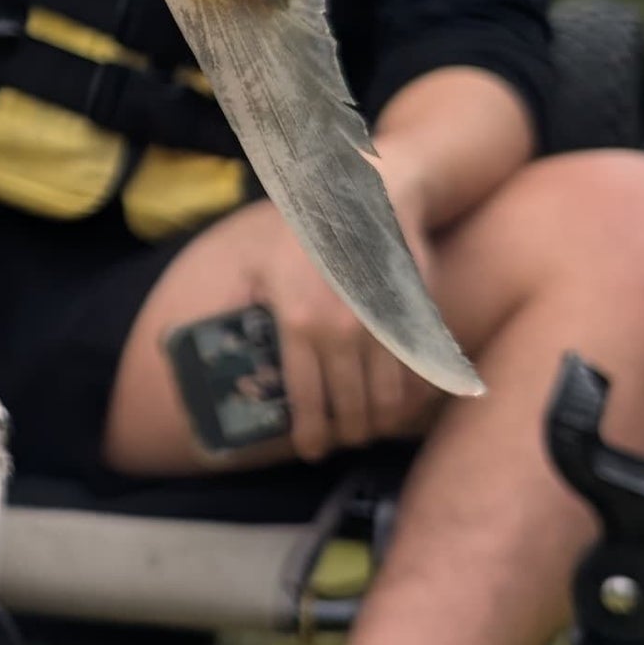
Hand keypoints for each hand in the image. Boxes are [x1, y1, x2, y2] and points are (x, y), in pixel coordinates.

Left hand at [229, 178, 443, 461]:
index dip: (310, 434)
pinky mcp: (412, 320)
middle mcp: (340, 333)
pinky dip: (406, 397)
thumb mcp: (260, 266)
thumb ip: (249, 311)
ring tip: (368, 428)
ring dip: (378, 423)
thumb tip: (231, 347)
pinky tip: (397, 403)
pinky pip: (412, 375)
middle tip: (341, 441)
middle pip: (349, 409)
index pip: (305, 401)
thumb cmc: (306, 229)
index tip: (311, 449)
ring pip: (385, 399)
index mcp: (297, 324)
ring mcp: (380, 328)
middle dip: (346, 434)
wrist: (368, 194)